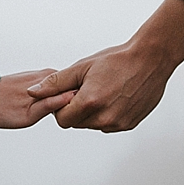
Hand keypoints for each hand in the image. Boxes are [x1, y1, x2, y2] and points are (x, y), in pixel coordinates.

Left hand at [0, 69, 76, 128]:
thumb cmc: (3, 110)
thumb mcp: (28, 115)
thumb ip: (50, 105)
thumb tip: (71, 98)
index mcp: (47, 80)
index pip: (75, 89)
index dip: (79, 102)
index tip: (77, 114)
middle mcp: (46, 74)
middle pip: (70, 87)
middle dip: (72, 100)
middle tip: (66, 116)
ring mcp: (41, 76)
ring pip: (62, 88)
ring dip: (63, 99)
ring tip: (57, 113)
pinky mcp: (35, 79)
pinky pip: (52, 88)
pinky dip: (53, 97)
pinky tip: (48, 107)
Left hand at [26, 43, 171, 131]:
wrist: (151, 59)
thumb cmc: (116, 60)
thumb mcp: (82, 67)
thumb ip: (55, 83)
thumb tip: (32, 92)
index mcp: (89, 103)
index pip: (62, 119)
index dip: (62, 105)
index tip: (71, 92)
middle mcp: (104, 118)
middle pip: (76, 123)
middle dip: (76, 109)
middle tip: (88, 88)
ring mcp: (118, 124)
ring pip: (92, 125)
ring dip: (92, 113)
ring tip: (103, 90)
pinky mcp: (129, 125)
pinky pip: (109, 125)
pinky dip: (107, 114)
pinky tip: (115, 96)